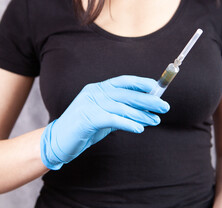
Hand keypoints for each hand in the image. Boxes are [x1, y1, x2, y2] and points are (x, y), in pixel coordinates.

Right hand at [40, 75, 169, 169]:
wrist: (57, 141)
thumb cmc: (83, 128)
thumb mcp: (103, 116)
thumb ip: (119, 110)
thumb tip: (145, 110)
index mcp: (97, 89)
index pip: (122, 81)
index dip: (141, 83)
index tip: (157, 88)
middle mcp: (93, 93)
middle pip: (126, 94)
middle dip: (147, 100)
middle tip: (164, 107)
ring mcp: (89, 104)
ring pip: (122, 107)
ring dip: (141, 114)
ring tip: (155, 120)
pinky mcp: (87, 118)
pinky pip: (113, 119)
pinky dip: (128, 123)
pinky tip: (139, 128)